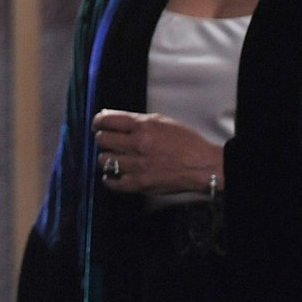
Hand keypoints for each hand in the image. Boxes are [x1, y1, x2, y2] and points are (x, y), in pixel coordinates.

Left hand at [91, 109, 222, 197]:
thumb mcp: (161, 121)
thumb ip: (135, 120)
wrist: (203, 165)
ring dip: (107, 158)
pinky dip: (109, 179)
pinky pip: (114, 183)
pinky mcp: (141, 184)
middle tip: (107, 141)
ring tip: (114, 158)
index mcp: (143, 126)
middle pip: (102, 140)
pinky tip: (112, 175)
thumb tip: (111, 117)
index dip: (98, 122)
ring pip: (105, 160)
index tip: (98, 124)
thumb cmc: (186, 142)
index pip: (107, 120)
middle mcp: (138, 144)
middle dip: (102, 139)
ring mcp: (138, 166)